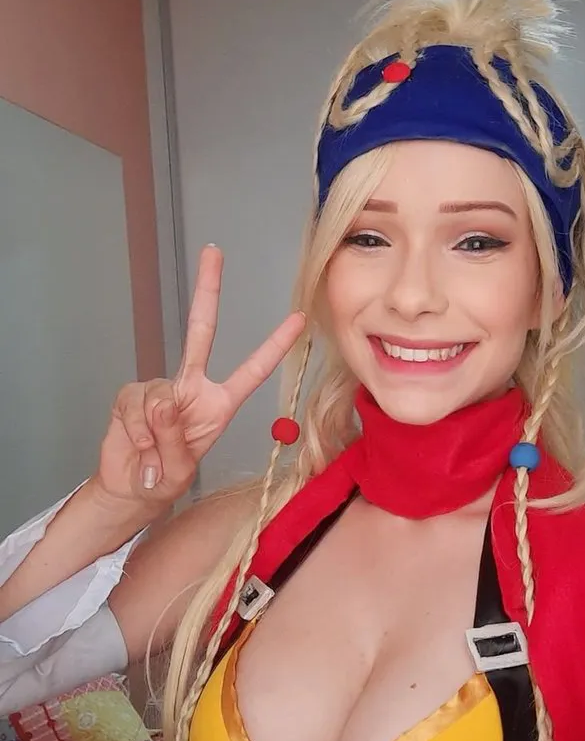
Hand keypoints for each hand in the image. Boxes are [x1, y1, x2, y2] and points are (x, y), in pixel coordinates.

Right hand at [93, 245, 305, 511]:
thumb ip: (175, 436)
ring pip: (160, 395)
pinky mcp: (132, 393)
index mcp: (219, 403)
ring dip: (155, 431)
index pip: (253, 370)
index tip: (299, 319)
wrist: (130, 489)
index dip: (275, 345)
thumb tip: (163, 403)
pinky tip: (137, 444)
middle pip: (201, 330)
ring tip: (155, 454)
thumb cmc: (165, 478)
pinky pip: (136, 404)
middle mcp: (192, 387)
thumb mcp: (180, 467)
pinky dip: (135, 429)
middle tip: (214, 251)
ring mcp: (162, 387)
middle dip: (208, 289)